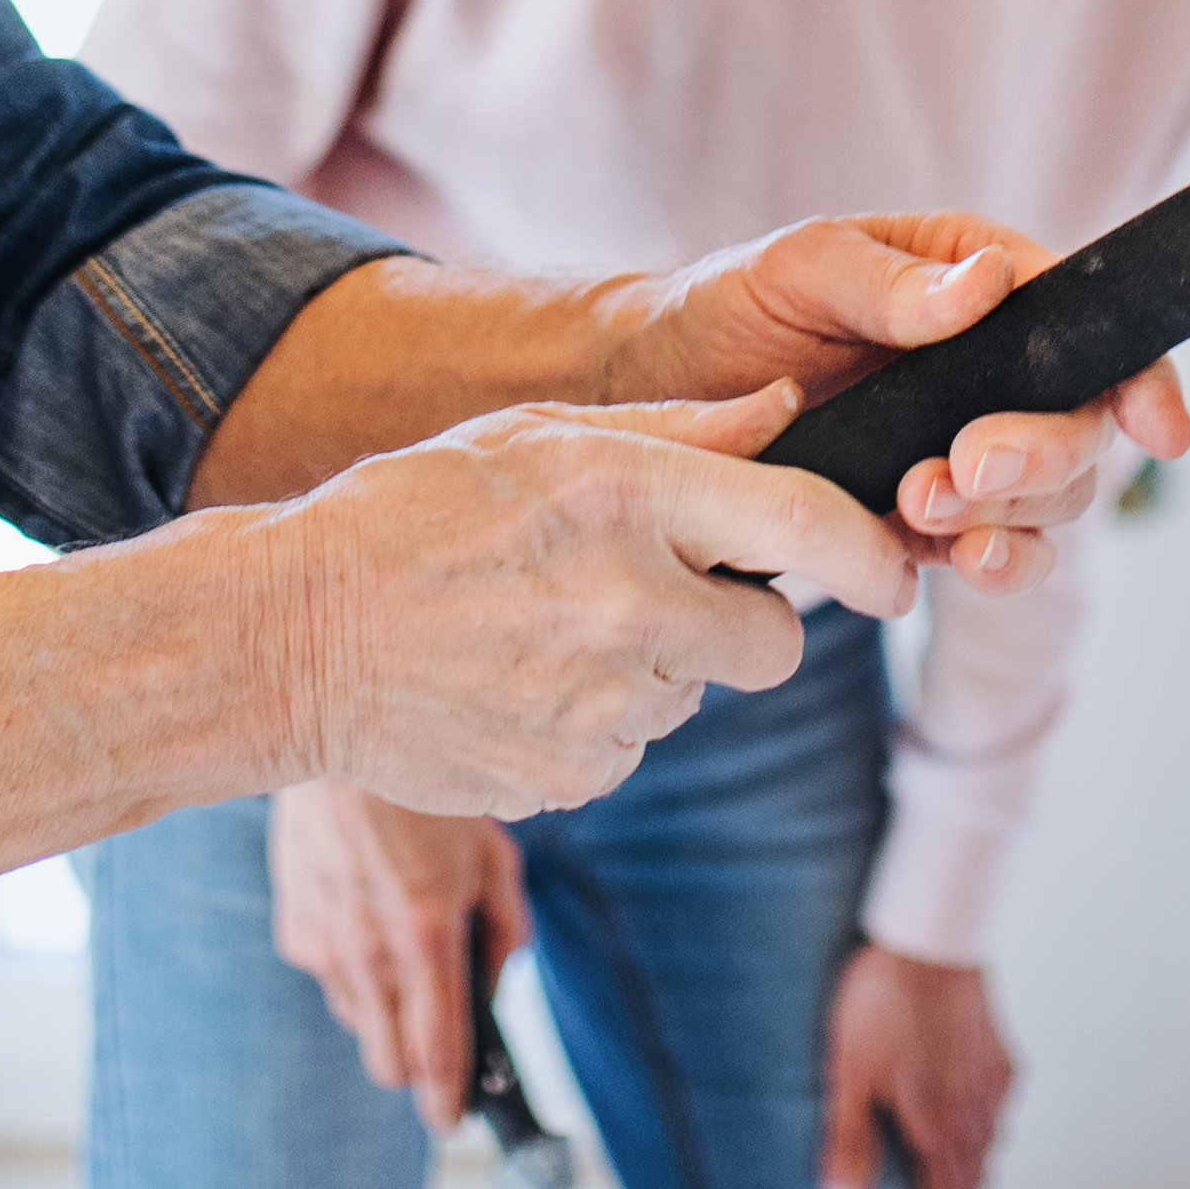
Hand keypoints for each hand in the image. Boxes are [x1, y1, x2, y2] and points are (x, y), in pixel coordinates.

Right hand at [247, 384, 918, 816]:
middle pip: (774, 642)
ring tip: (548, 629)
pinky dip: (596, 724)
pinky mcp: (572, 779)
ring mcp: (602, 703)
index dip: (872, 556)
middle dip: (747, 623)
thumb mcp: (540, 435)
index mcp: (626, 494)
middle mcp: (629, 603)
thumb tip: (788, 410)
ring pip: (695, 698)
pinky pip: (629, 751)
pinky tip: (519, 682)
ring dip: (654, 670)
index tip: (896, 574)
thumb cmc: (414, 514)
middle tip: (669, 596)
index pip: (805, 524)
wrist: (294, 637)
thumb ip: (678, 429)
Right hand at [266, 780, 531, 1128]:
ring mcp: (323, 944)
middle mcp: (368, 951)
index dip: (448, 1099)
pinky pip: (330, 979)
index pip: (437, 1051)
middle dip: (417, 1065)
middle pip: (387, 1062)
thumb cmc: (426, 790)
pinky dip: (354, 971)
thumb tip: (500, 982)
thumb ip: (505, 930)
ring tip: (406, 950)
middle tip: (441, 1039)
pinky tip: (369, 917)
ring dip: (387, 1012)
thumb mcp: (492, 853)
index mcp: (426, 934)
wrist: (338, 733)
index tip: (453, 1120)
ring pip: (359, 1023)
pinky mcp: (294, 929)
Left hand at [619, 215, 1189, 593]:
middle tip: (966, 465)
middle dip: (1041, 455)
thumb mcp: (798, 269)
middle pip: (1080, 424)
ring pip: (1049, 499)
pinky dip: (991, 562)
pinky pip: (997, 550)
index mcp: (977, 278)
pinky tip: (949, 558)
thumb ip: (889, 284)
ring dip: (1008, 516)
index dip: (1139, 375)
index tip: (1156, 426)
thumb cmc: (730, 307)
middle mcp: (993, 365)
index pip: (1090, 320)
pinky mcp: (934, 517)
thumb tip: (986, 286)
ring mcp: (967, 446)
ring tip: (921, 507)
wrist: (658, 396)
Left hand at [820, 942, 1014, 1188]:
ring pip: (991, 1142)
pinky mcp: (999, 1052)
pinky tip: (977, 1116)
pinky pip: (1001, 1105)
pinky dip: (989, 1125)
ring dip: (976, 1167)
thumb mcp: (849, 1071)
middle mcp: (972, 1109)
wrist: (934, 935)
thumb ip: (847, 1140)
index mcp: (935, 1124)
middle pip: (973, 1176)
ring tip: (963, 1181)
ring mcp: (992, 1080)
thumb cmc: (885, 996)